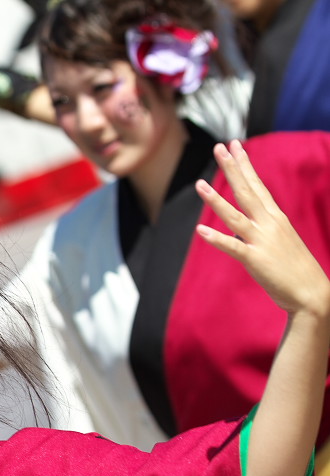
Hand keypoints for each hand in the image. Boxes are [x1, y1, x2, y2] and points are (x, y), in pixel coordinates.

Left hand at [195, 140, 329, 319]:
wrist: (312, 293)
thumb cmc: (294, 267)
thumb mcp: (278, 240)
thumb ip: (261, 228)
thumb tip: (240, 225)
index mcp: (275, 217)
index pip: (257, 185)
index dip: (244, 165)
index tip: (235, 145)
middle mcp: (269, 224)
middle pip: (247, 191)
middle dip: (232, 169)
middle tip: (219, 147)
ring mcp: (262, 241)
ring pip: (235, 216)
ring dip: (216, 200)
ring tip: (199, 184)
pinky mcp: (255, 260)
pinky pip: (232, 247)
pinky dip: (217, 238)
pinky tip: (200, 230)